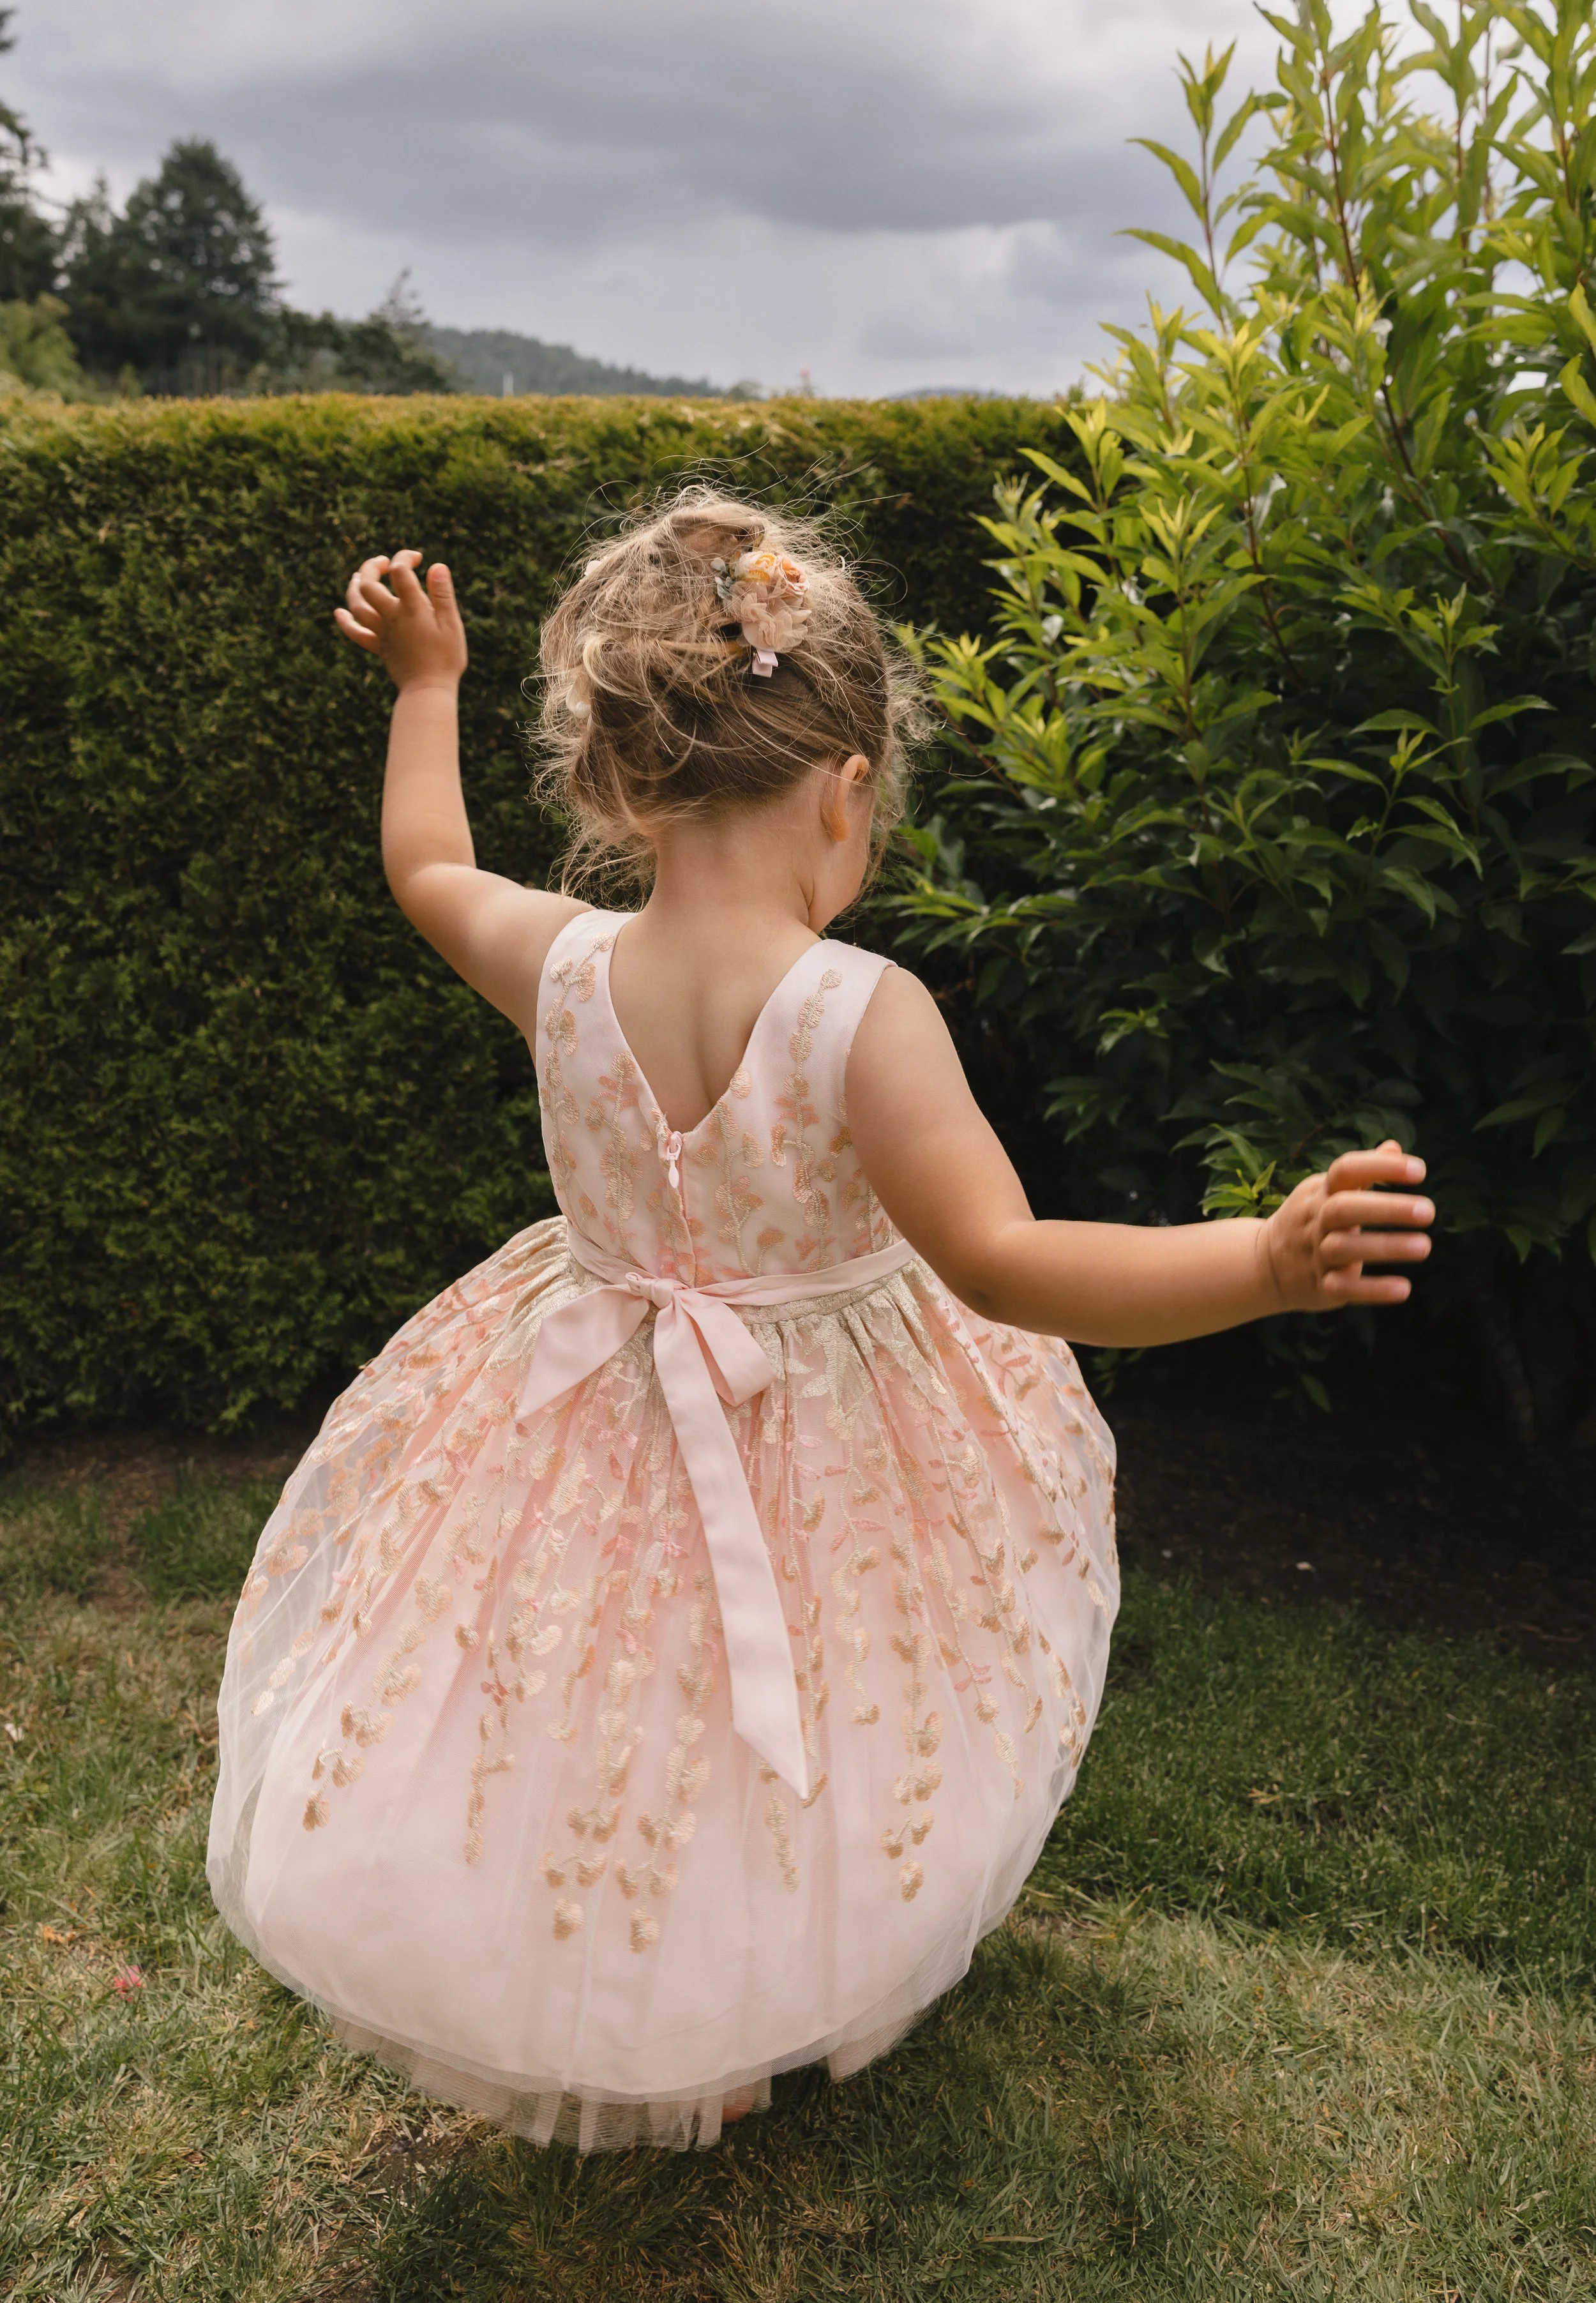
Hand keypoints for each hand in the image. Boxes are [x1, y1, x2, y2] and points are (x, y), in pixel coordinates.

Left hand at [333, 550, 467, 690]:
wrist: (429, 691)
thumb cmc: (446, 658)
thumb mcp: (452, 624)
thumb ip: (442, 594)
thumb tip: (436, 566)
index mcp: (412, 608)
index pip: (399, 571)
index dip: (404, 558)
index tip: (417, 558)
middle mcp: (391, 617)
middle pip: (369, 584)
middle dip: (372, 567)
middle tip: (384, 562)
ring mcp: (382, 632)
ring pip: (357, 605)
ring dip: (354, 587)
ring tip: (359, 576)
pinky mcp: (379, 647)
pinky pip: (356, 633)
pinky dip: (345, 622)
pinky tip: (339, 612)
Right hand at [1262, 1139, 1433, 1310]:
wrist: (1265, 1264)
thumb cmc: (1311, 1220)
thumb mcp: (1327, 1191)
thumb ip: (1362, 1173)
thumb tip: (1394, 1146)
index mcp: (1321, 1192)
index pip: (1346, 1170)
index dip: (1381, 1167)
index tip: (1420, 1171)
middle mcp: (1316, 1220)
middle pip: (1344, 1208)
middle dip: (1387, 1208)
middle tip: (1429, 1211)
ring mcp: (1316, 1253)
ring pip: (1345, 1248)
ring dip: (1386, 1247)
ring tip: (1425, 1246)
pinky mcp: (1320, 1286)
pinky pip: (1344, 1288)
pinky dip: (1372, 1290)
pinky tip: (1403, 1289)